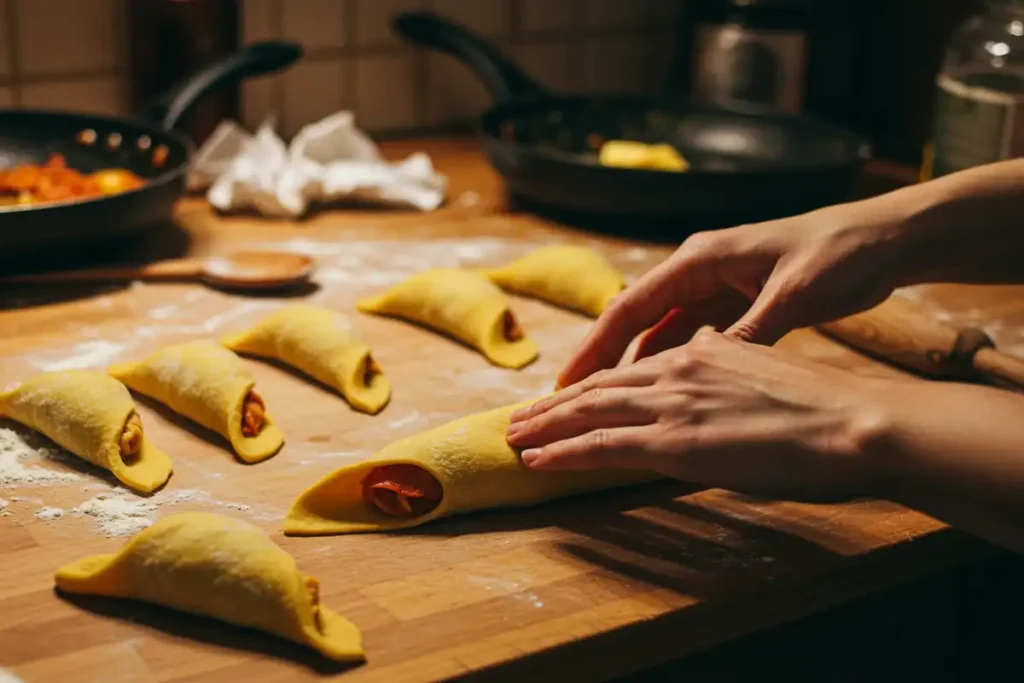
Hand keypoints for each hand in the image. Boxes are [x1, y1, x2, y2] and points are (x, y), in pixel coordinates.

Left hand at [508, 329, 890, 501]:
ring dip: (546, 427)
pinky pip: (602, 445)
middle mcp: (679, 370)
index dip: (592, 386)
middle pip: (600, 387)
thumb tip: (708, 363)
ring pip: (590, 412)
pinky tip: (536, 460)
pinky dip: (563, 452)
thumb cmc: (826, 408)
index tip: (565, 398)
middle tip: (521, 417)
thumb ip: (728, 368)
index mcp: (702, 354)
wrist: (853, 422)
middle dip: (555, 404)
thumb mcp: (767, 371)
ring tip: (514, 437)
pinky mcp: (673, 440)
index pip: (631, 371)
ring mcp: (673, 404)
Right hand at [558, 199, 908, 388]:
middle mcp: (697, 272)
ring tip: (602, 407)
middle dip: (600, 361)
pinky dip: (669, 366)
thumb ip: (750, 331)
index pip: (629, 306)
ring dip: (632, 367)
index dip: (594, 347)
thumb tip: (707, 369)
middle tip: (566, 403)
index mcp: (699, 260)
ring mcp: (715, 289)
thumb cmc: (837, 257)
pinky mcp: (735, 305)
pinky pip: (688, 340)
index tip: (564, 384)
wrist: (880, 240)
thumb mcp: (793, 295)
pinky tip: (657, 395)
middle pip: (634, 321)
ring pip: (658, 334)